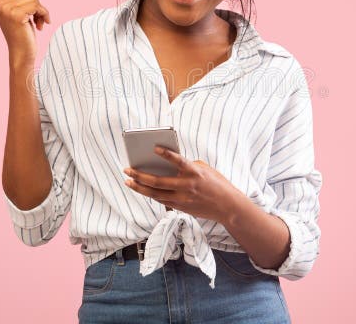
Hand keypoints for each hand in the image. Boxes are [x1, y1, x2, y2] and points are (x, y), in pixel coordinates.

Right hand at [0, 0, 50, 62]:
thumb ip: (19, 1)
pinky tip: (42, 25)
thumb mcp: (18, 14)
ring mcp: (8, 10)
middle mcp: (1, 4)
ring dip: (41, 10)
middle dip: (37, 4)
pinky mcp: (17, 15)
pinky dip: (44, 14)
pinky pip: (37, 6)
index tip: (32, 4)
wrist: (21, 54)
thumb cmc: (22, 35)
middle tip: (38, 17)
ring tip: (39, 22)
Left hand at [122, 147, 240, 223]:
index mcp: (194, 172)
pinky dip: (151, 194)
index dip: (166, 154)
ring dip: (139, 188)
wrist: (227, 206)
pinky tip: (142, 189)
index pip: (178, 161)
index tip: (154, 148)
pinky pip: (162, 200)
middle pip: (158, 182)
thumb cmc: (216, 183)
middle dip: (139, 176)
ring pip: (155, 194)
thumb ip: (187, 166)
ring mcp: (183, 198)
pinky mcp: (181, 207)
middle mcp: (187, 186)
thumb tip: (167, 164)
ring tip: (129, 181)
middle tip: (127, 169)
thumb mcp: (204, 169)